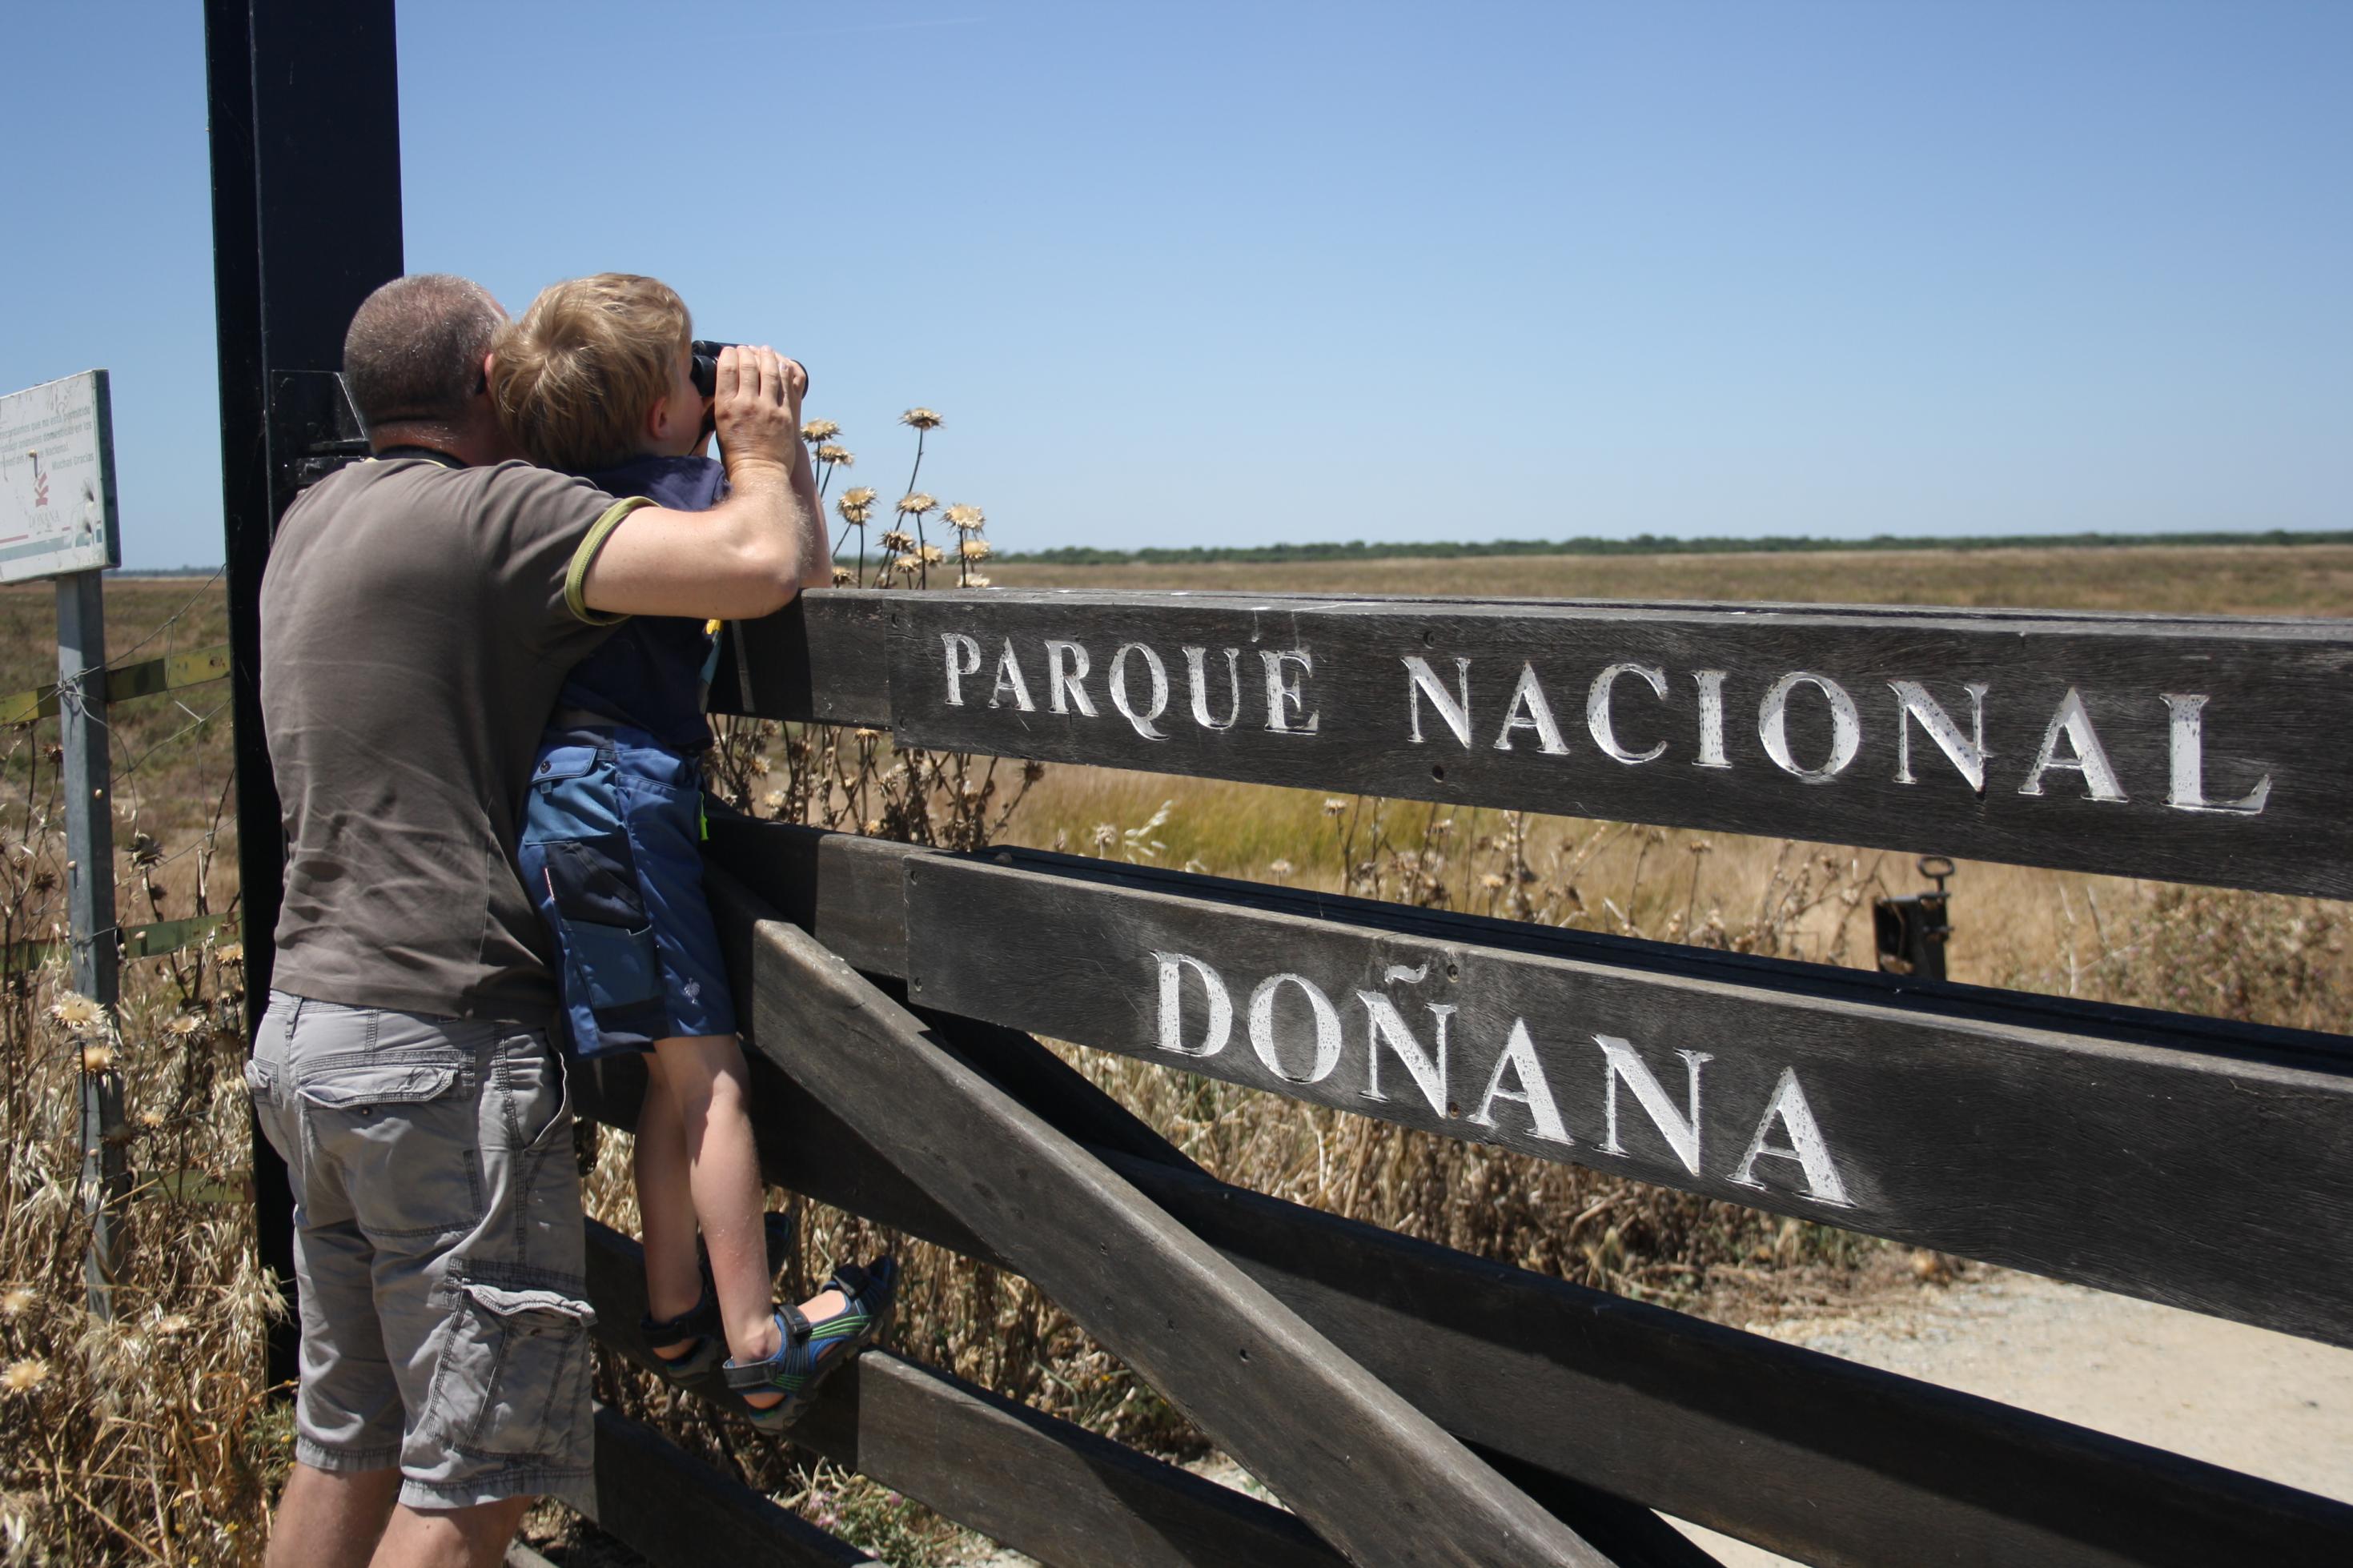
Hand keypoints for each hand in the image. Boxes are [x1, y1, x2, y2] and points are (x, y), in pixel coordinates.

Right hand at [713, 345, 807, 477]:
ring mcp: (768, 408)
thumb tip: (725, 385)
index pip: (726, 370)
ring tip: (764, 349)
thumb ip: (723, 404)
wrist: (759, 473)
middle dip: (746, 353)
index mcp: (726, 407)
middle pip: (748, 367)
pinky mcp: (785, 414)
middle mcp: (746, 404)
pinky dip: (782, 371)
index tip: (730, 351)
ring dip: (766, 357)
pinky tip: (780, 364)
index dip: (729, 355)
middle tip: (746, 348)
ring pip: (768, 372)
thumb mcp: (720, 426)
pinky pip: (785, 386)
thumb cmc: (736, 454)